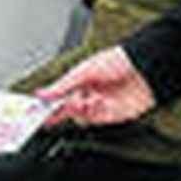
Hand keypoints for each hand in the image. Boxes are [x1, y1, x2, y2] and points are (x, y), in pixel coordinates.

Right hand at [40, 47, 155, 125]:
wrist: (147, 67)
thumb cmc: (121, 59)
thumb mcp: (86, 70)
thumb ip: (63, 85)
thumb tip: (41, 94)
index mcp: (80, 80)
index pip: (58, 95)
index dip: (45, 103)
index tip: (33, 109)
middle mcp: (89, 93)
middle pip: (66, 109)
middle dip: (57, 111)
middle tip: (47, 114)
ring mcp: (100, 105)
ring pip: (79, 117)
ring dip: (76, 110)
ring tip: (78, 100)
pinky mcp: (112, 116)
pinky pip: (95, 121)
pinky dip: (90, 114)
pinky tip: (93, 103)